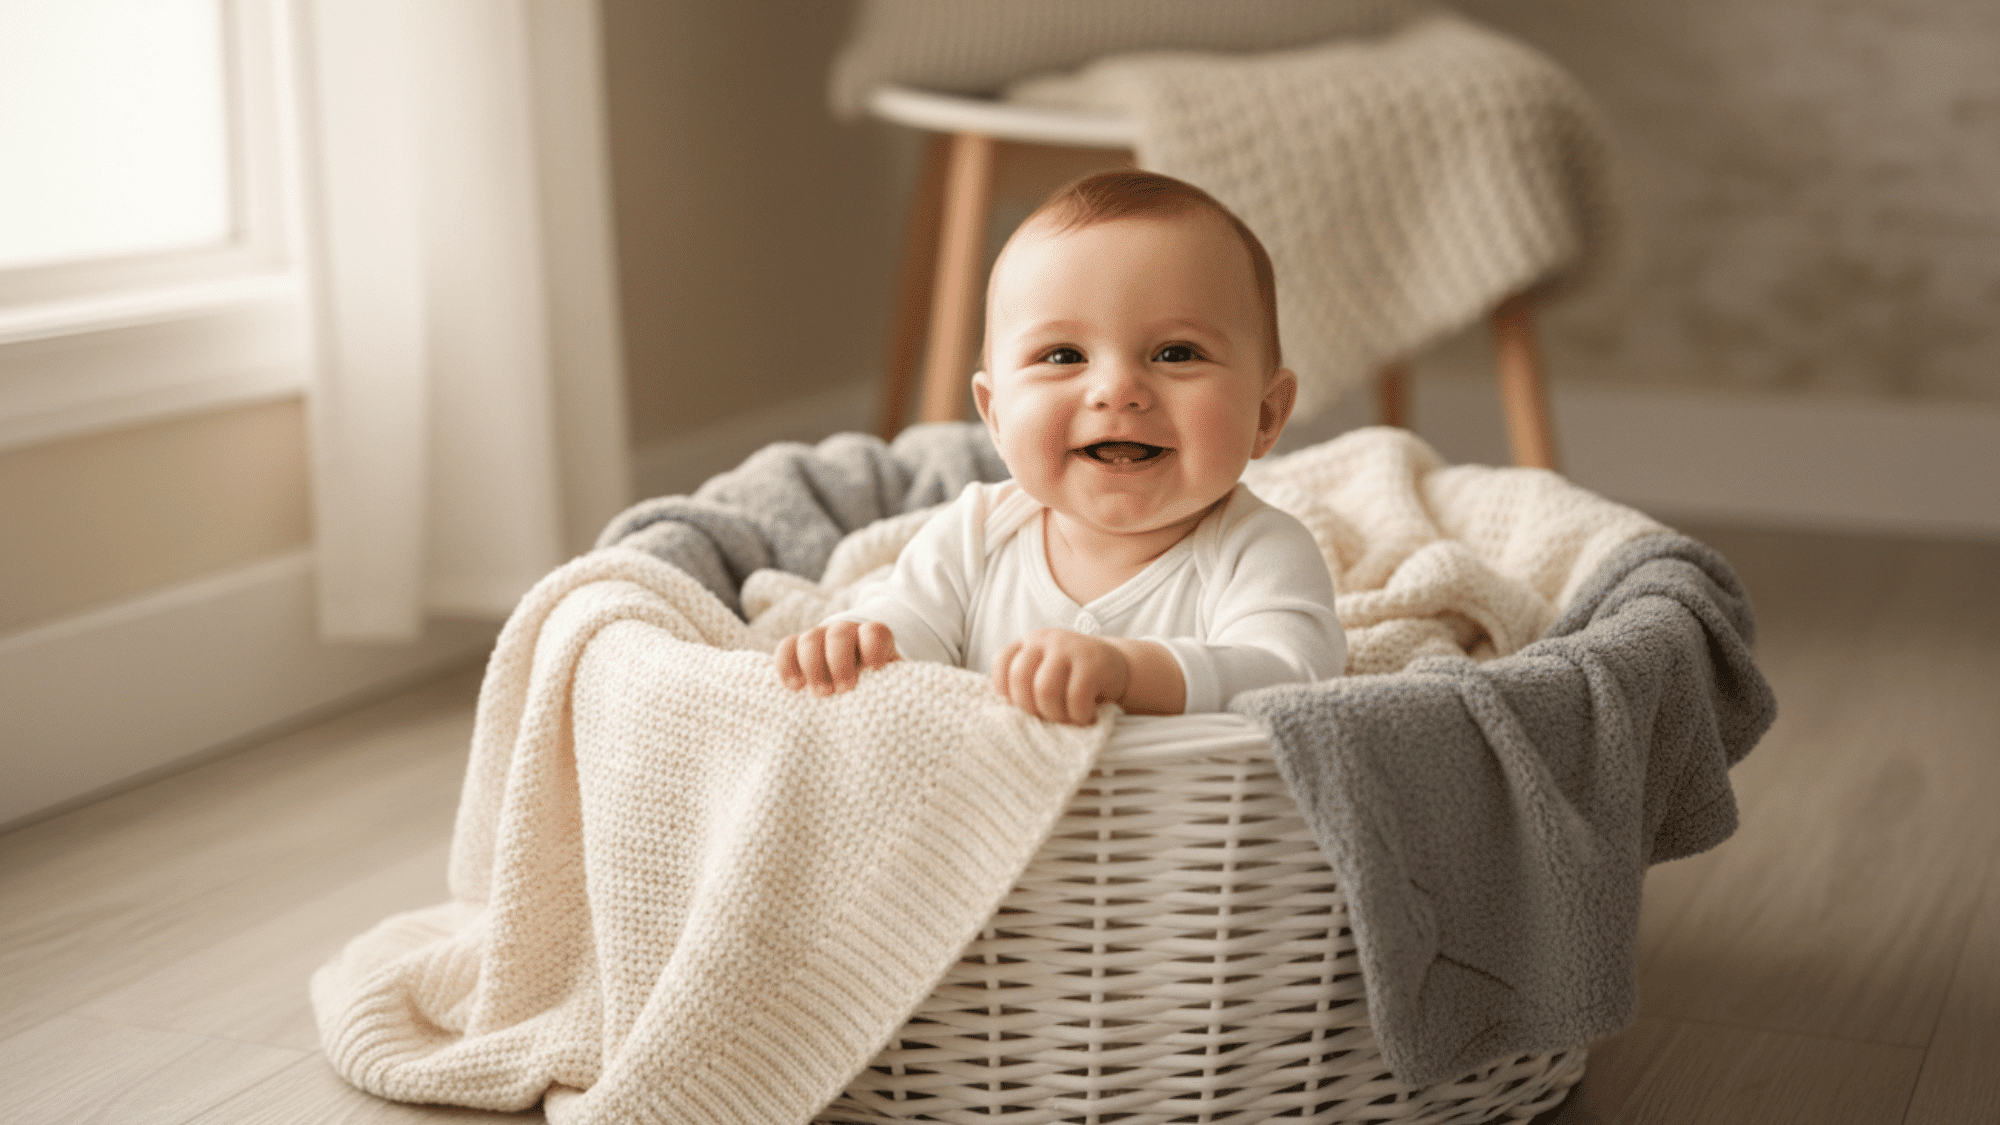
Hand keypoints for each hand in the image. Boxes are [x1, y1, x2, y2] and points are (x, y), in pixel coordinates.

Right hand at [776, 621, 900, 694]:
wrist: (855, 682)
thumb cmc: (878, 689)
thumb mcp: (893, 686)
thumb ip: (898, 689)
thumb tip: (912, 712)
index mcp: (874, 640)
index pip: (874, 631)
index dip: (873, 647)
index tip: (875, 669)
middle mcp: (846, 634)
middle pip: (840, 634)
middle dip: (840, 661)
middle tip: (844, 690)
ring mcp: (819, 639)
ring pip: (810, 638)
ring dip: (814, 666)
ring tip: (823, 695)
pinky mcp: (797, 650)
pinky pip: (785, 648)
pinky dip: (787, 665)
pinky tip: (794, 687)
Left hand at [990, 629, 1132, 725]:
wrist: (1115, 667)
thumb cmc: (1072, 679)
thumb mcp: (1045, 672)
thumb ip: (1025, 684)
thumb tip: (1004, 716)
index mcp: (1028, 643)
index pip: (1001, 664)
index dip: (1006, 691)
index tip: (1023, 707)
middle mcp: (1045, 639)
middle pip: (1019, 678)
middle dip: (1030, 708)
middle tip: (1047, 718)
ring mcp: (1069, 647)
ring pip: (1045, 690)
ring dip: (1054, 714)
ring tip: (1067, 719)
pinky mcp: (1092, 662)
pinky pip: (1075, 697)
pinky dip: (1078, 715)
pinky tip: (1086, 716)